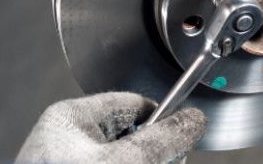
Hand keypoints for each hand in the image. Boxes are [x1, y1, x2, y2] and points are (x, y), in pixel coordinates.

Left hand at [16, 92, 205, 162]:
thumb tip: (193, 120)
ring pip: (128, 159)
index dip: (164, 121)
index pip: (135, 105)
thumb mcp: (126, 162)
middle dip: (155, 155)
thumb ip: (164, 139)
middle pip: (134, 136)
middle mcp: (69, 141)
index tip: (182, 138)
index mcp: (71, 118)